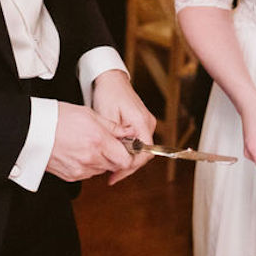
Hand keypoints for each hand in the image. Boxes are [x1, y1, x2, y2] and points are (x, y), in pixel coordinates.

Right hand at [48, 102, 137, 182]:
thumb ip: (112, 127)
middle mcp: (91, 158)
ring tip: (88, 145)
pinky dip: (88, 165)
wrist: (31, 130)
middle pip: (114, 165)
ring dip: (101, 160)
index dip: (128, 153)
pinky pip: (87, 174)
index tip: (126, 146)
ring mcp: (80, 169)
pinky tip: (78, 152)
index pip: (126, 159)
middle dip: (114, 156)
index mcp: (98, 141)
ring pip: (101, 170)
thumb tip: (128, 133)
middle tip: (106, 143)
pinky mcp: (71, 176)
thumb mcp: (89, 114)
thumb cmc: (58, 117)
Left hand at [91, 70, 155, 184]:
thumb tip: (115, 158)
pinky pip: (137, 142)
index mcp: (142, 122)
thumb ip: (114, 138)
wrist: (110, 79)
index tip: (116, 174)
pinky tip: (113, 157)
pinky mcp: (140, 124)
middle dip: (127, 166)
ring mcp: (145, 123)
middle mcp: (148, 123)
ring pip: (140, 149)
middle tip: (111, 177)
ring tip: (110, 169)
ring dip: (126, 159)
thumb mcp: (106, 118)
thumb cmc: (108, 94)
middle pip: (144, 154)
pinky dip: (126, 151)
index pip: (145, 152)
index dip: (130, 166)